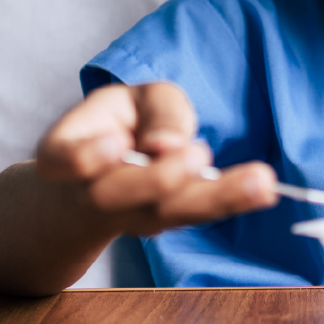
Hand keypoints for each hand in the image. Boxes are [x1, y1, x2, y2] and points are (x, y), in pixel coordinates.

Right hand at [36, 82, 277, 234]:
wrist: (101, 184)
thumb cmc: (119, 126)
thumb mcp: (133, 99)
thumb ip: (157, 111)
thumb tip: (169, 144)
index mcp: (62, 156)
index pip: (67, 161)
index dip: (87, 158)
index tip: (116, 145)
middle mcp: (89, 195)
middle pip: (121, 197)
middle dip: (159, 179)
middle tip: (197, 155)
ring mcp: (129, 218)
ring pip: (165, 213)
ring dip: (215, 196)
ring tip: (259, 182)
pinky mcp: (166, 223)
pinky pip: (193, 216)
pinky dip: (228, 201)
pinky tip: (261, 191)